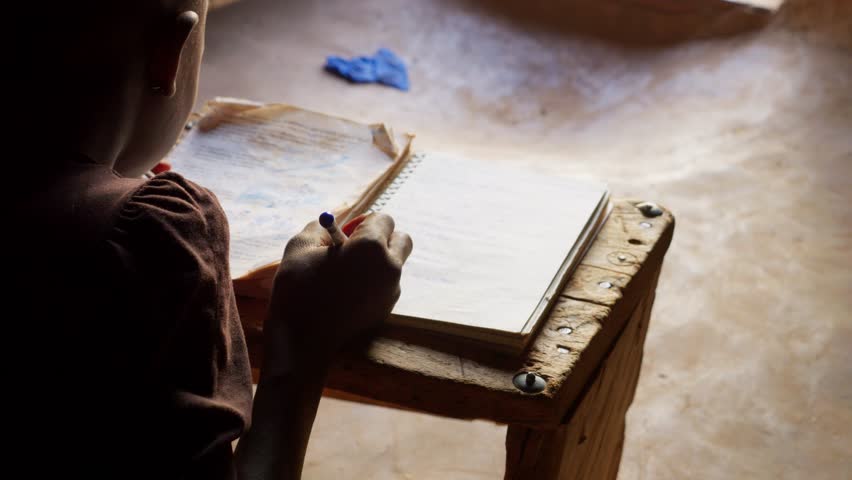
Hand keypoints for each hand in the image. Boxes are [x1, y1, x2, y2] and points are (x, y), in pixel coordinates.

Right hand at [264, 213, 412, 363]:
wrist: (303, 339)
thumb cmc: (299, 288)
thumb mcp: (301, 246)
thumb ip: (320, 227)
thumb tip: (332, 223)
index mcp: (371, 246)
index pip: (384, 219)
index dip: (364, 223)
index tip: (346, 233)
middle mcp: (390, 266)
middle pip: (402, 240)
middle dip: (383, 238)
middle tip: (356, 247)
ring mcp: (391, 290)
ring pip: (394, 264)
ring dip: (376, 262)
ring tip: (345, 274)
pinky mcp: (387, 309)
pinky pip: (386, 286)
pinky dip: (373, 283)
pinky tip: (347, 294)